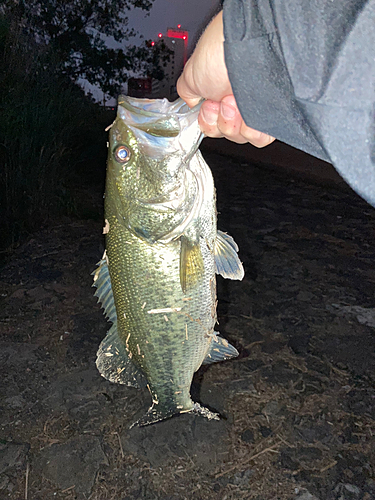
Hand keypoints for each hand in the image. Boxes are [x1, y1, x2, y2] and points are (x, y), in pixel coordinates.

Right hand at [177, 12, 274, 147]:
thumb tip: (189, 102)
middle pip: (227, 133)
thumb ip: (187, 92)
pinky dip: (250, 129)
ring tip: (233, 101)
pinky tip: (246, 108)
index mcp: (222, 92)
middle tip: (221, 102)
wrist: (247, 46)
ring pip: (242, 137)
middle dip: (220, 120)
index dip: (208, 122)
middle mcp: (241, 100)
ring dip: (232, 123)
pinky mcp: (272, 115)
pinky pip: (260, 137)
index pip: (214, 125)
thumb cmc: (222, 51)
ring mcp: (257, 107)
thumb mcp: (191, 74)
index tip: (207, 107)